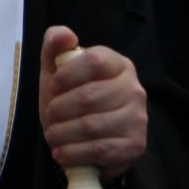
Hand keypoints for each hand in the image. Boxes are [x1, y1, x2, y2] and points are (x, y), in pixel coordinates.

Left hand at [38, 26, 147, 181]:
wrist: (86, 138)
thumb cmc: (71, 97)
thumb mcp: (57, 69)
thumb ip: (55, 44)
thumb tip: (66, 36)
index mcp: (118, 64)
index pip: (94, 60)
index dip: (67, 74)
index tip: (53, 87)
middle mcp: (134, 89)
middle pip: (89, 96)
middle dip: (59, 109)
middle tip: (49, 117)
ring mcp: (138, 119)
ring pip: (91, 125)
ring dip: (62, 133)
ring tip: (52, 135)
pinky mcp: (135, 146)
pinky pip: (100, 150)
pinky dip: (73, 153)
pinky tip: (62, 152)